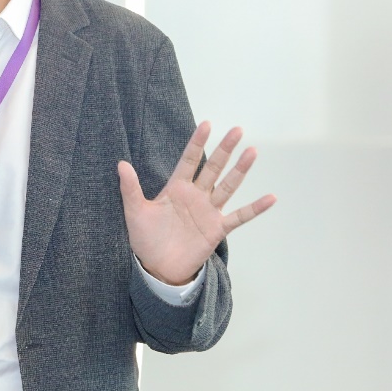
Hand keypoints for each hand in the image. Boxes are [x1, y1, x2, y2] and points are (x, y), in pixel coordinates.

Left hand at [119, 121, 275, 285]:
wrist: (157, 267)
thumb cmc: (145, 238)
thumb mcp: (134, 212)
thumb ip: (130, 188)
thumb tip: (121, 164)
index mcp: (177, 188)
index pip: (190, 160)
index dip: (197, 142)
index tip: (207, 123)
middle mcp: (196, 195)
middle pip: (213, 167)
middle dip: (224, 149)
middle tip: (238, 130)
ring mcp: (209, 211)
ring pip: (228, 186)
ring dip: (240, 170)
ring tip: (252, 152)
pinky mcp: (218, 229)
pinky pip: (240, 216)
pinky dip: (255, 208)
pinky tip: (271, 197)